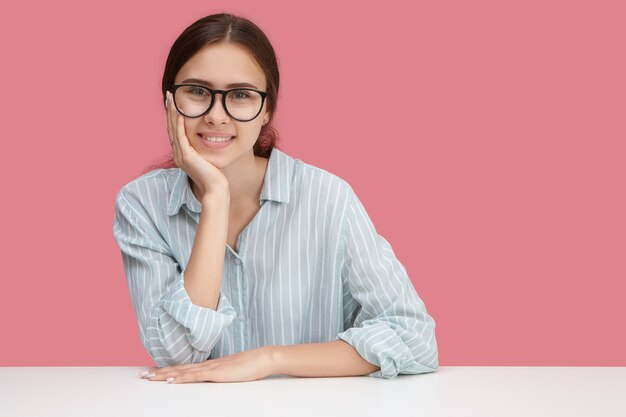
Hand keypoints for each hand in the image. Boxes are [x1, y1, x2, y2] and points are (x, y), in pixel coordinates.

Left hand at [140, 347, 274, 383]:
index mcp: (210, 365)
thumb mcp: (232, 372)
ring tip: (150, 378)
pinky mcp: (216, 373)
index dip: (169, 370)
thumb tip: (214, 378)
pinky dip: (182, 378)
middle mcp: (206, 365)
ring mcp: (210, 368)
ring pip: (182, 371)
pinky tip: (171, 380)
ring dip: (165, 375)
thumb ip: (221, 374)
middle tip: (143, 375)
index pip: (184, 368)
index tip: (154, 372)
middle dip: (160, 372)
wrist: (262, 358)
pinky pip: (195, 376)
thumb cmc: (250, 366)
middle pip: (179, 368)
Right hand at [166, 91, 228, 197]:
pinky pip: (181, 137)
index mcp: (182, 154)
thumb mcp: (207, 159)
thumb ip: (204, 150)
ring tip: (172, 99)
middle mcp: (179, 154)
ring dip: (172, 113)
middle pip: (171, 127)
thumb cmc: (215, 177)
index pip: (175, 131)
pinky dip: (180, 124)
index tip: (174, 102)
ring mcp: (181, 155)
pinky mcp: (187, 156)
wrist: (215, 189)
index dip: (173, 116)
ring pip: (173, 129)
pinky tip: (180, 113)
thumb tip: (211, 140)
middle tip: (169, 95)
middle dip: (170, 110)